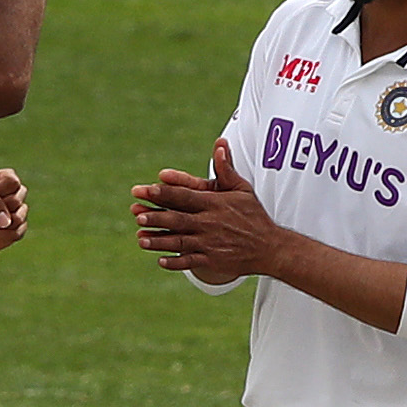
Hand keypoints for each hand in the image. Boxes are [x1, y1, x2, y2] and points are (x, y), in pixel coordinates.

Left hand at [0, 170, 29, 256]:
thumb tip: (8, 221)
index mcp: (1, 181)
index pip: (13, 180)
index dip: (0, 189)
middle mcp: (12, 195)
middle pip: (18, 197)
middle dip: (0, 206)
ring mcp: (16, 213)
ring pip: (21, 216)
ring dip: (2, 222)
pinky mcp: (16, 230)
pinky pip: (18, 232)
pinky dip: (3, 234)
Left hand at [136, 138, 288, 280]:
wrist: (270, 247)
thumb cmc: (253, 215)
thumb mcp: (242, 189)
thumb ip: (226, 168)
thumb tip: (219, 143)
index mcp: (214, 205)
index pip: (185, 196)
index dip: (165, 193)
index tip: (147, 189)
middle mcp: (210, 224)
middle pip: (178, 220)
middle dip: (157, 218)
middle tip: (137, 215)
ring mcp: (211, 244)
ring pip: (179, 243)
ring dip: (159, 241)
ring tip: (140, 239)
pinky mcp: (213, 261)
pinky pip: (190, 262)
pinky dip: (175, 262)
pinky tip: (161, 260)